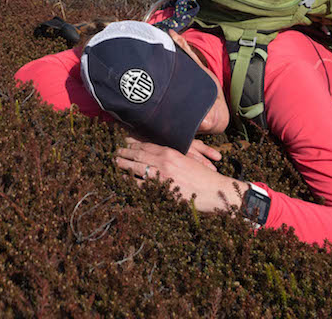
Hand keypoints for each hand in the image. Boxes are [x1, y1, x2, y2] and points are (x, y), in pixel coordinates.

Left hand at [116, 137, 245, 213]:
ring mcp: (162, 176)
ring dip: (124, 164)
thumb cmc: (205, 176)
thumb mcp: (188, 160)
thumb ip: (173, 157)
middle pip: (138, 154)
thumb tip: (161, 156)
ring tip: (115, 162)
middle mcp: (164, 161)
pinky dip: (132, 181)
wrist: (216, 191)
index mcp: (171, 152)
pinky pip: (142, 185)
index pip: (147, 145)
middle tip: (115, 151)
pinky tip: (125, 180)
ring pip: (137, 167)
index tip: (125, 141)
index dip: (134, 143)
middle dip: (125, 152)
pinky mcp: (162, 190)